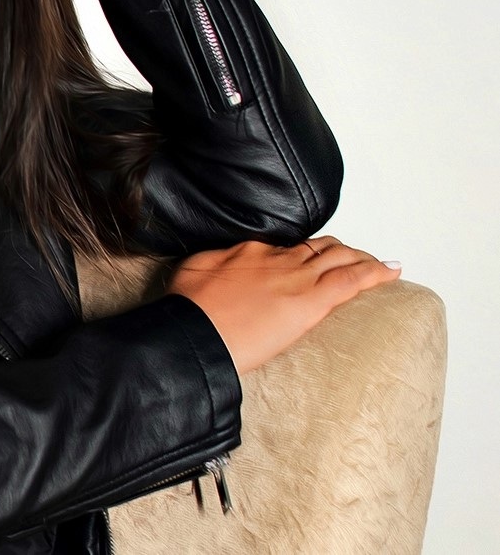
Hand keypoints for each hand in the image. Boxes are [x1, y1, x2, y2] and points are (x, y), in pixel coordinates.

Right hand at [168, 236, 401, 374]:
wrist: (195, 331)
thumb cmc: (187, 311)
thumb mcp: (193, 273)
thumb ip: (214, 266)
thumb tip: (222, 268)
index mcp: (248, 252)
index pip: (284, 249)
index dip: (300, 255)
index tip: (306, 265)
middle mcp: (275, 259)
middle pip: (317, 248)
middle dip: (339, 251)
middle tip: (354, 259)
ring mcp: (294, 278)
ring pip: (339, 258)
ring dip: (362, 259)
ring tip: (378, 265)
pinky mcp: (309, 302)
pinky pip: (351, 280)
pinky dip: (376, 273)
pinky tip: (393, 271)